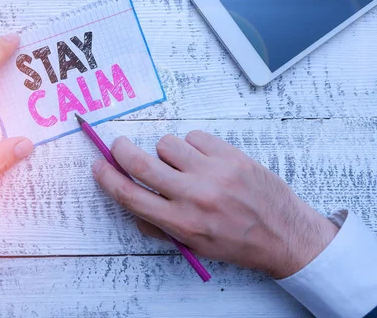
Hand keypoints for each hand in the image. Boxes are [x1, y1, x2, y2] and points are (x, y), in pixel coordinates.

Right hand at [92, 131, 337, 278]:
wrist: (284, 235)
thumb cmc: (236, 243)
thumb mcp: (193, 246)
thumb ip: (159, 225)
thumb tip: (132, 198)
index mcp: (180, 223)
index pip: (130, 195)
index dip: (108, 178)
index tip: (99, 166)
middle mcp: (193, 196)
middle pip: (140, 163)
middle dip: (121, 150)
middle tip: (118, 146)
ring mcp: (213, 173)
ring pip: (167, 144)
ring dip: (166, 152)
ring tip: (182, 164)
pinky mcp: (230, 156)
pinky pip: (194, 136)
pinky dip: (193, 146)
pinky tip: (205, 160)